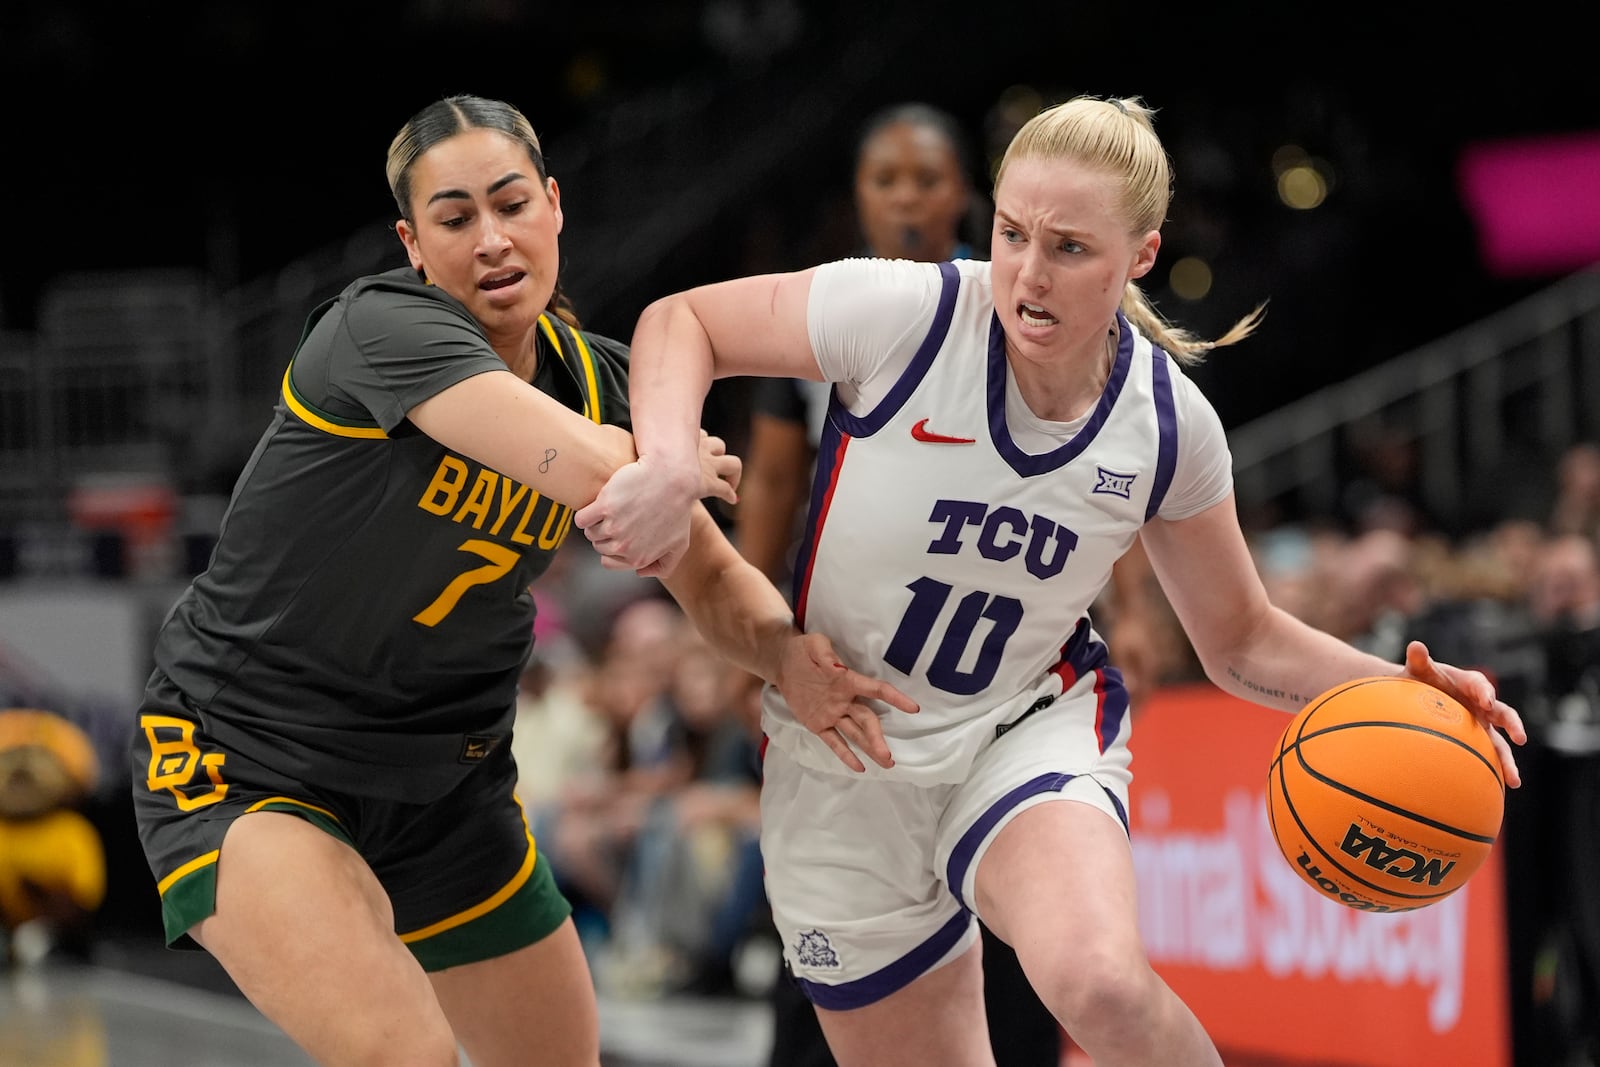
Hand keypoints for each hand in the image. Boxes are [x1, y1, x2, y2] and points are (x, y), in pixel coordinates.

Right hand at [576, 432, 737, 576]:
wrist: (672, 477)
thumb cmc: (678, 508)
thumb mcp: (679, 544)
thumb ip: (664, 566)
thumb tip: (639, 572)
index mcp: (638, 558)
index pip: (608, 562)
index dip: (612, 548)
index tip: (619, 534)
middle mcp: (624, 546)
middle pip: (598, 546)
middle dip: (605, 534)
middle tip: (619, 517)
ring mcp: (613, 526)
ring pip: (590, 532)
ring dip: (596, 522)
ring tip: (611, 510)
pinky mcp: (604, 506)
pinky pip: (581, 519)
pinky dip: (585, 514)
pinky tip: (596, 506)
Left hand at [775, 632, 918, 771]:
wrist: (785, 662)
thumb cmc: (804, 651)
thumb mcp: (813, 644)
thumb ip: (825, 652)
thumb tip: (836, 665)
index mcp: (848, 681)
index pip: (876, 690)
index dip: (895, 698)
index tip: (913, 709)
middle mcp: (845, 700)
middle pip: (867, 720)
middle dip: (877, 738)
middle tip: (888, 756)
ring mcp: (833, 714)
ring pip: (856, 734)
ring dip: (870, 748)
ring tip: (886, 764)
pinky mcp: (818, 724)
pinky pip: (834, 741)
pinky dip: (846, 755)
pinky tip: (860, 768)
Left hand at [1401, 639, 1526, 787]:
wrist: (1414, 694)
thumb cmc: (1417, 680)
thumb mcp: (1417, 670)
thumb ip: (1418, 660)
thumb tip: (1415, 646)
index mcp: (1468, 684)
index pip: (1479, 685)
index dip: (1484, 691)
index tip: (1486, 700)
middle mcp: (1481, 705)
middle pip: (1503, 713)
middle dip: (1512, 725)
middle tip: (1520, 737)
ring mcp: (1480, 725)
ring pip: (1499, 743)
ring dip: (1507, 761)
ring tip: (1515, 780)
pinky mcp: (1476, 742)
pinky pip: (1486, 758)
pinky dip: (1490, 772)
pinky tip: (1494, 793)